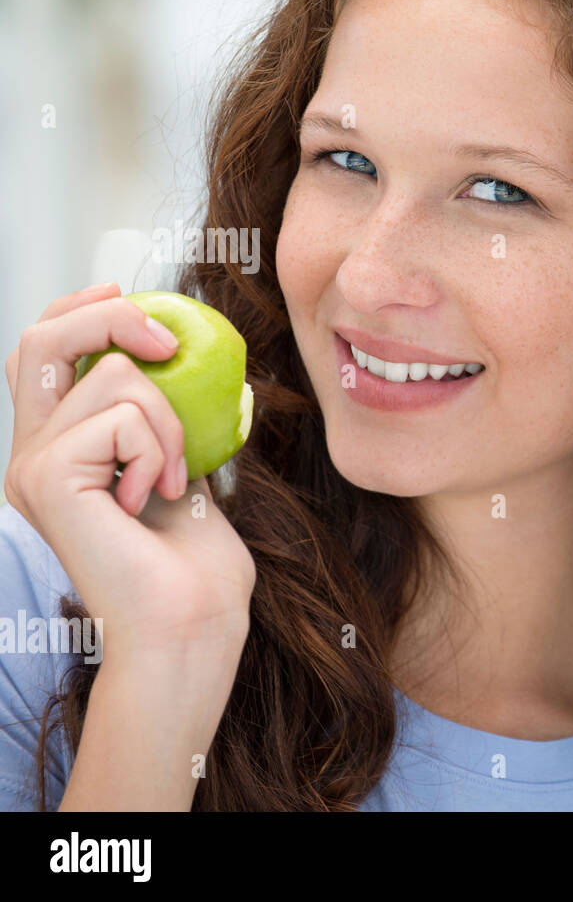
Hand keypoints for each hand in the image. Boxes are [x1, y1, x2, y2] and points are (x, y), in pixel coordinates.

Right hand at [4, 283, 254, 659]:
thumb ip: (162, 422)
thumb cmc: (194, 565)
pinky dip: (160, 447)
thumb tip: (186, 364)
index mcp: (57, 453)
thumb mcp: (179, 469)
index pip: (42, 355)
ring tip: (172, 478)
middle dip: (110, 317)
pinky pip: (123, 416)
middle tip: (168, 345)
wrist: (191, 623)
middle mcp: (31, 457)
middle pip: (40, 339)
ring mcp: (32, 467)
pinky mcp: (48, 477)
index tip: (127, 295)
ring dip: (170, 419)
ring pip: (112, 376)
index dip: (78, 310)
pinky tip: (154, 498)